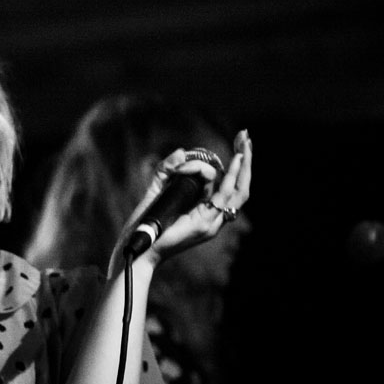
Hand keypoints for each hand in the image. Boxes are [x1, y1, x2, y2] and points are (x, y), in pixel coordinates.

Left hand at [129, 129, 251, 262]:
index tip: (237, 142)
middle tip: (245, 136)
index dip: (235, 166)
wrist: (137, 248)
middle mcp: (214, 218)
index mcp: (206, 213)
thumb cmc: (146, 223)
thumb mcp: (156, 189)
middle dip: (246, 161)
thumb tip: (182, 151)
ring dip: (243, 165)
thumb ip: (167, 169)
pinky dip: (231, 177)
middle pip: (240, 188)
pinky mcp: (204, 223)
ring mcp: (211, 222)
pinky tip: (236, 160)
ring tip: (244, 143)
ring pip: (237, 191)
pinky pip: (223, 196)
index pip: (230, 187)